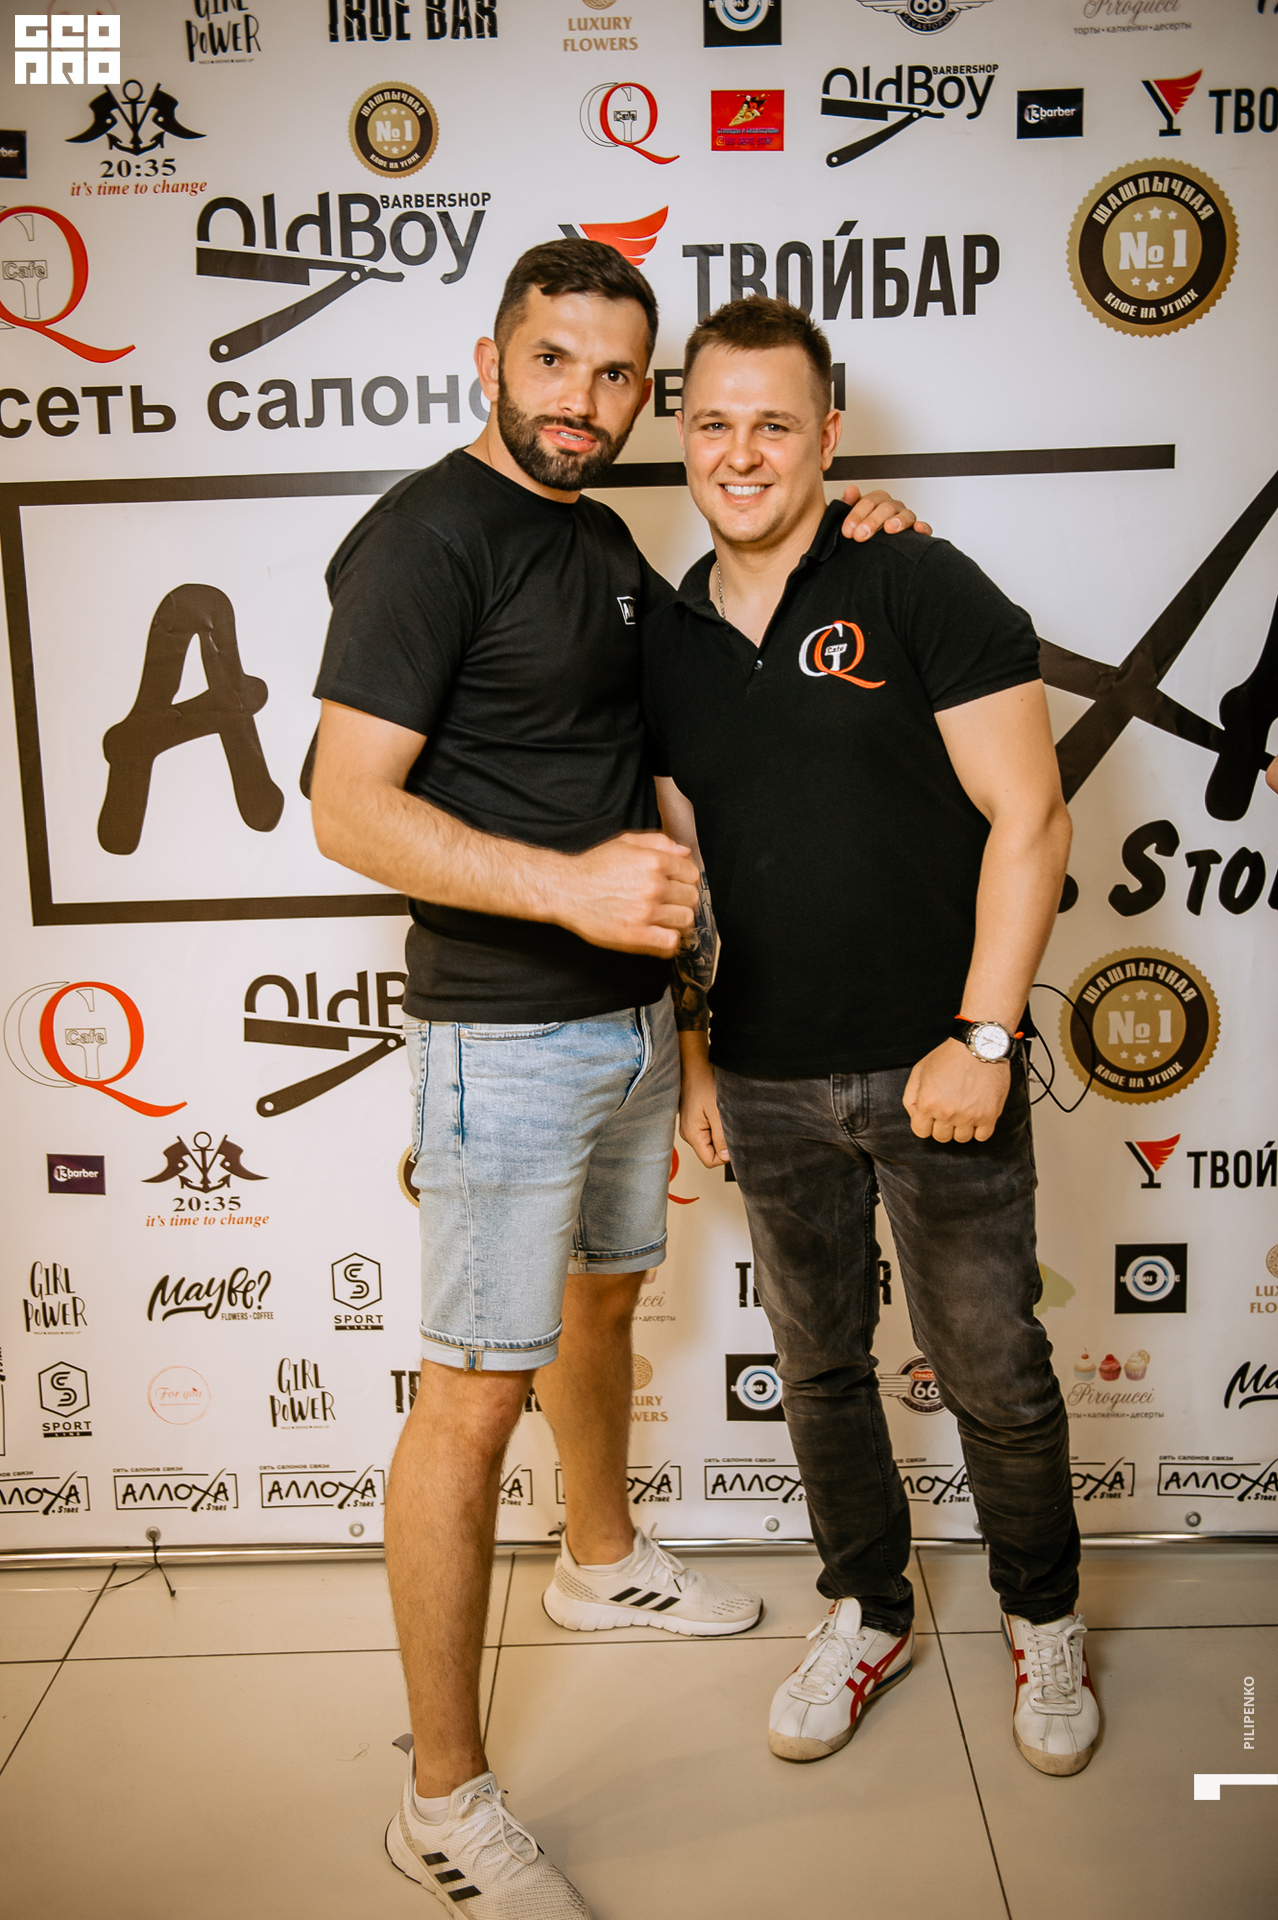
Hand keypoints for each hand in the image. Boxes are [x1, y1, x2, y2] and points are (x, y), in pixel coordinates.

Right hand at [558, 831, 698, 956]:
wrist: (566, 889)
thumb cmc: (594, 867)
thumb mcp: (626, 843)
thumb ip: (658, 843)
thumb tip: (685, 852)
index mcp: (653, 861)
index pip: (692, 874)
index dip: (686, 879)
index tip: (677, 885)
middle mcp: (653, 886)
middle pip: (692, 898)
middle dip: (682, 899)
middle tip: (669, 902)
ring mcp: (646, 912)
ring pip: (685, 920)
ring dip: (677, 920)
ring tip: (664, 918)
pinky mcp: (636, 934)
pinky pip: (670, 942)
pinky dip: (669, 940)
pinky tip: (659, 934)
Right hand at [679, 1031, 728, 1167]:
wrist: (694, 1065)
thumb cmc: (703, 1083)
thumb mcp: (717, 1113)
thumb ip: (721, 1137)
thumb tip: (726, 1157)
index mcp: (692, 1135)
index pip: (710, 1161)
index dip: (725, 1154)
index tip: (734, 1138)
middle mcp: (688, 1133)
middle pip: (711, 1152)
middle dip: (723, 1142)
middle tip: (729, 1123)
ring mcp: (690, 1126)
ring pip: (711, 1141)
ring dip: (721, 1132)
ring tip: (723, 1114)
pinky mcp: (694, 1119)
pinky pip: (709, 1130)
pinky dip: (717, 1124)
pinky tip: (719, 1111)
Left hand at [839, 484, 931, 541]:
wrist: (870, 546)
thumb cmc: (862, 530)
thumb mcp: (852, 519)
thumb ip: (849, 504)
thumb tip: (851, 490)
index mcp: (877, 501)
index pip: (869, 501)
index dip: (857, 514)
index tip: (848, 530)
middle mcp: (892, 507)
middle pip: (886, 508)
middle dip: (872, 521)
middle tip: (860, 535)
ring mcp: (905, 518)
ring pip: (905, 514)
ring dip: (898, 521)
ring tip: (888, 529)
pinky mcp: (917, 532)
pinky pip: (924, 527)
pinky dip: (922, 527)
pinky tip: (917, 529)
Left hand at [902, 1038, 1008, 1142]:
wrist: (979, 1044)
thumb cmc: (949, 1056)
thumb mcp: (919, 1071)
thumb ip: (911, 1097)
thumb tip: (915, 1116)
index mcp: (927, 1103)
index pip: (920, 1131)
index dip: (924, 1122)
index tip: (932, 1114)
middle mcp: (947, 1112)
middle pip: (941, 1137)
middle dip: (942, 1124)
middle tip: (949, 1107)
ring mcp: (969, 1115)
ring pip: (961, 1138)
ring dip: (961, 1127)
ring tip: (964, 1108)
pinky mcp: (989, 1115)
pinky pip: (982, 1136)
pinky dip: (978, 1129)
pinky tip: (976, 1114)